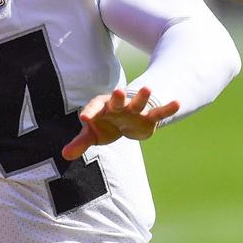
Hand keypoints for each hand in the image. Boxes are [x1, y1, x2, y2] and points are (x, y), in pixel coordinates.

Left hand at [61, 88, 179, 160]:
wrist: (125, 119)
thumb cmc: (104, 125)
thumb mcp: (92, 134)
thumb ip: (79, 143)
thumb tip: (64, 155)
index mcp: (100, 108)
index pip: (93, 108)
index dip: (89, 113)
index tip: (84, 118)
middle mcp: (117, 106)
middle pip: (116, 101)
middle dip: (117, 98)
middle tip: (117, 92)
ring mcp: (133, 110)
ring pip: (138, 102)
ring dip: (142, 96)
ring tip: (148, 88)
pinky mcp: (148, 118)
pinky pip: (158, 112)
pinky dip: (167, 108)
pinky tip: (177, 102)